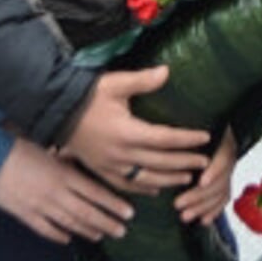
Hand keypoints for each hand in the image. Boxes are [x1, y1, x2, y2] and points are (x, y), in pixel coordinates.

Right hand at [0, 138, 133, 244]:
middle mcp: (56, 193)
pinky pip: (44, 229)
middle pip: (87, 212)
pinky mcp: (23, 214)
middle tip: (122, 231)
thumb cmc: (15, 144)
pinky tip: (67, 239)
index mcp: (63, 174)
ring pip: (69, 223)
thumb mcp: (47, 143)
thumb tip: (79, 154)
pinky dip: (57, 235)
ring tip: (102, 235)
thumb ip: (65, 155)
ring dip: (87, 230)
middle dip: (107, 222)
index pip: (95, 193)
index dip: (113, 204)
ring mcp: (40, 206)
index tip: (129, 212)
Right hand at [61, 67, 211, 194]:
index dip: (187, 140)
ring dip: (168, 179)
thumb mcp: (115, 83)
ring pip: (145, 178)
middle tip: (205, 162)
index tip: (205, 138)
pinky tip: (155, 189)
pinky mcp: (100, 170)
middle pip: (160, 162)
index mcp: (127, 132)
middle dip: (185, 162)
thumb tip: (167, 71)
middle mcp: (120, 153)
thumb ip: (142, 80)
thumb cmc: (86, 95)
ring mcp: (109, 165)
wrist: (55, 112)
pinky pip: (125, 185)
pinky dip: (143, 189)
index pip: (165, 138)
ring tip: (187, 177)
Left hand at [173, 128, 236, 224]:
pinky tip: (203, 220)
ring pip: (221, 192)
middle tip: (178, 204)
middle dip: (200, 195)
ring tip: (184, 216)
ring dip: (203, 207)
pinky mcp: (224, 181)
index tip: (202, 181)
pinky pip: (223, 198)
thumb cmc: (194, 118)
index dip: (214, 171)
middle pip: (221, 179)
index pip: (224, 157)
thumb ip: (181, 131)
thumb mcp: (189, 121)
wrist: (205, 122)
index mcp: (223, 138)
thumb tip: (169, 135)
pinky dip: (213, 210)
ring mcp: (228, 170)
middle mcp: (229, 155)